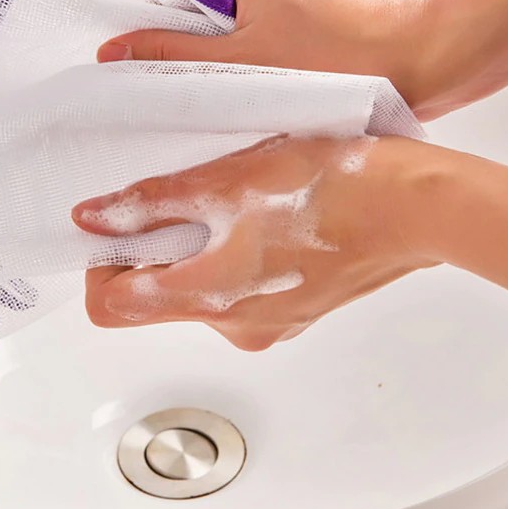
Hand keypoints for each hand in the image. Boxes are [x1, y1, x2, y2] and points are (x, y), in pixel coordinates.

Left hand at [72, 135, 442, 350]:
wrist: (416, 207)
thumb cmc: (330, 187)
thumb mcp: (225, 181)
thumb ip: (151, 203)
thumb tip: (91, 218)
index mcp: (210, 298)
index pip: (112, 308)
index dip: (98, 267)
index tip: (114, 229)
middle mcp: (234, 327)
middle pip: (155, 302)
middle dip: (149, 253)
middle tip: (169, 201)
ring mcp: (268, 325)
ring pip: (197, 295)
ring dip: (191, 253)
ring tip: (221, 202)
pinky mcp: (293, 311)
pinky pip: (236, 293)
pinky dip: (228, 260)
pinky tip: (256, 218)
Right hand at [98, 0, 447, 118]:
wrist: (421, 57)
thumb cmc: (335, 58)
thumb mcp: (239, 62)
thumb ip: (171, 53)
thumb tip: (114, 50)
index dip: (164, 29)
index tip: (170, 63)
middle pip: (203, 2)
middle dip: (207, 43)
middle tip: (225, 79)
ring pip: (236, 15)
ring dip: (237, 48)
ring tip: (262, 77)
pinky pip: (266, 17)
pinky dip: (264, 45)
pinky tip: (283, 70)